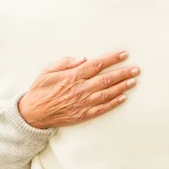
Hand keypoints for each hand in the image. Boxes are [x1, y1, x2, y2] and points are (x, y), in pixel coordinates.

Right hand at [18, 52, 139, 128]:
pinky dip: (114, 103)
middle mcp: (80, 89)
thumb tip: (84, 58)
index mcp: (72, 76)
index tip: (124, 54)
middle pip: (107, 79)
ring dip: (122, 87)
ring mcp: (83, 103)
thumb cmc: (40, 90)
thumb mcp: (48, 71)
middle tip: (137, 69)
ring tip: (134, 81)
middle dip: (124, 73)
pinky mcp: (83, 114)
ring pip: (107, 93)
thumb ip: (66, 63)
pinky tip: (124, 98)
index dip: (112, 59)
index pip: (97, 64)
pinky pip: (102, 108)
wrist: (32, 114)